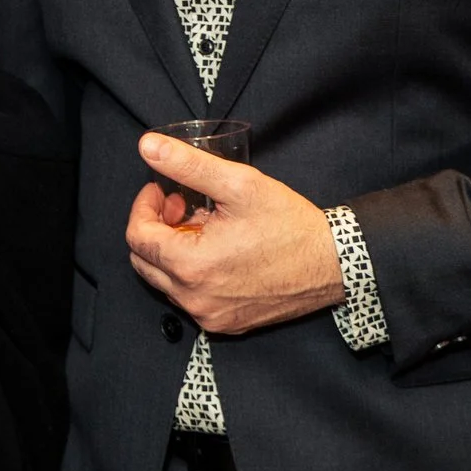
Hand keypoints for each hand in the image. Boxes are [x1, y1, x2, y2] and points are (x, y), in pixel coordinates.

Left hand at [124, 134, 342, 335]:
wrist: (333, 263)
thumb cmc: (289, 225)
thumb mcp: (239, 185)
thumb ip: (188, 165)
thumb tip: (148, 147)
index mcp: (192, 266)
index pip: (137, 237)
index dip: (144, 207)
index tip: (163, 190)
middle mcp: (195, 299)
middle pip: (145, 261)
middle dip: (156, 228)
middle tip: (182, 205)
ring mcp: (210, 316)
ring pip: (166, 280)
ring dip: (173, 250)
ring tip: (203, 226)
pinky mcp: (226, 323)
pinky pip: (191, 297)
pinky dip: (192, 272)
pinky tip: (217, 251)